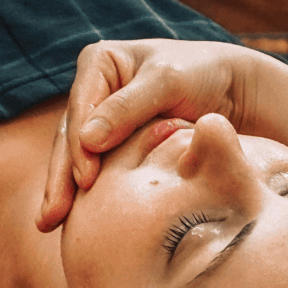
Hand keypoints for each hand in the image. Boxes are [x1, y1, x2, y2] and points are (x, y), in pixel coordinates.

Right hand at [37, 39, 255, 231]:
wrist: (237, 91)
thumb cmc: (205, 76)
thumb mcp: (168, 83)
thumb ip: (128, 109)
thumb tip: (85, 141)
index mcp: (100, 63)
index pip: (81, 109)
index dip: (78, 147)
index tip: (86, 181)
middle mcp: (94, 90)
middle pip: (70, 137)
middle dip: (59, 178)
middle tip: (51, 216)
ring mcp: (102, 119)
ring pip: (77, 157)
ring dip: (64, 192)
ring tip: (50, 224)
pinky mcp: (115, 144)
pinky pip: (97, 169)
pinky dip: (86, 195)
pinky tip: (73, 222)